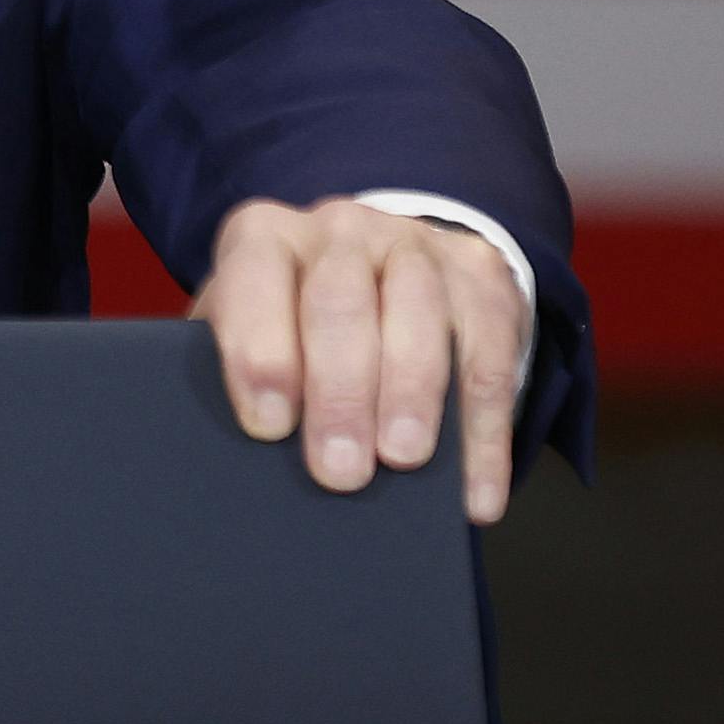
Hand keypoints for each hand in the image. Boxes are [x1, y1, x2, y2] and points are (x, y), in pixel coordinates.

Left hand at [195, 199, 528, 523]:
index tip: (268, 425)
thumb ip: (236, 369)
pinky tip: (474, 493)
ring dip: (411, 393)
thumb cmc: (296, 323)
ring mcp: (416, 247)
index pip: (255, 277)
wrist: (385, 270)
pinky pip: (490, 358)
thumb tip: (232, 447)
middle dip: (339, 391)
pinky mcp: (482, 282)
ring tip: (403, 461)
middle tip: (339, 470)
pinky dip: (484, 433)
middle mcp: (341, 231)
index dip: (260, 351)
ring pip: (418, 312)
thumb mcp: (253, 328)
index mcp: (267, 237)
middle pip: (339, 300)